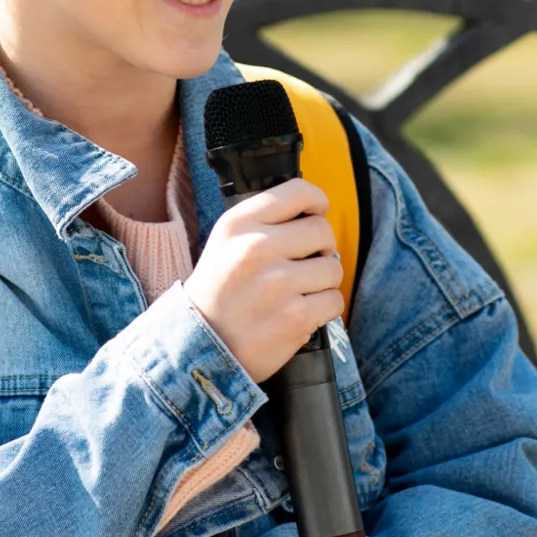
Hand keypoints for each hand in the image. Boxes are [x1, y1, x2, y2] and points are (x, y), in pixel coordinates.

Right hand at [184, 177, 343, 383]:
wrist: (201, 345)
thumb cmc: (220, 291)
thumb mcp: (226, 241)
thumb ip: (264, 220)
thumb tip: (314, 210)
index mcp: (239, 223)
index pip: (299, 192)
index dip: (317, 202)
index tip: (316, 214)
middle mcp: (257, 248)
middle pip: (322, 230)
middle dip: (320, 248)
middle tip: (304, 263)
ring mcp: (277, 283)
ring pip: (333, 267)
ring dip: (322, 281)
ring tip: (297, 290)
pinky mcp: (295, 316)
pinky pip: (334, 300)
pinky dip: (323, 308)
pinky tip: (300, 311)